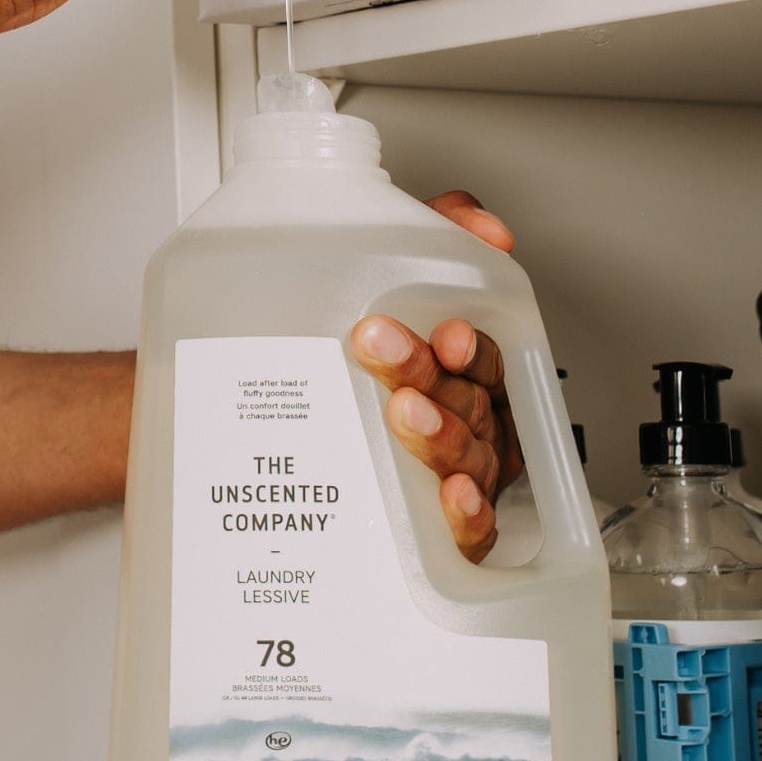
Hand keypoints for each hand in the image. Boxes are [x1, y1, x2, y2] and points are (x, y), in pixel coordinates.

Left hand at [350, 192, 521, 563]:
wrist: (275, 423)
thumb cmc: (360, 343)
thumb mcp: (392, 271)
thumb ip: (442, 230)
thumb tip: (486, 227)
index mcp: (466, 370)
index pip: (485, 356)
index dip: (472, 346)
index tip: (444, 332)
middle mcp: (470, 421)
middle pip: (469, 403)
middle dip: (430, 377)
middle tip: (381, 348)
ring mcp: (457, 475)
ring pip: (467, 459)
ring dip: (442, 435)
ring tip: (406, 412)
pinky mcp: (440, 531)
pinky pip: (470, 533)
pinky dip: (469, 516)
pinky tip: (450, 495)